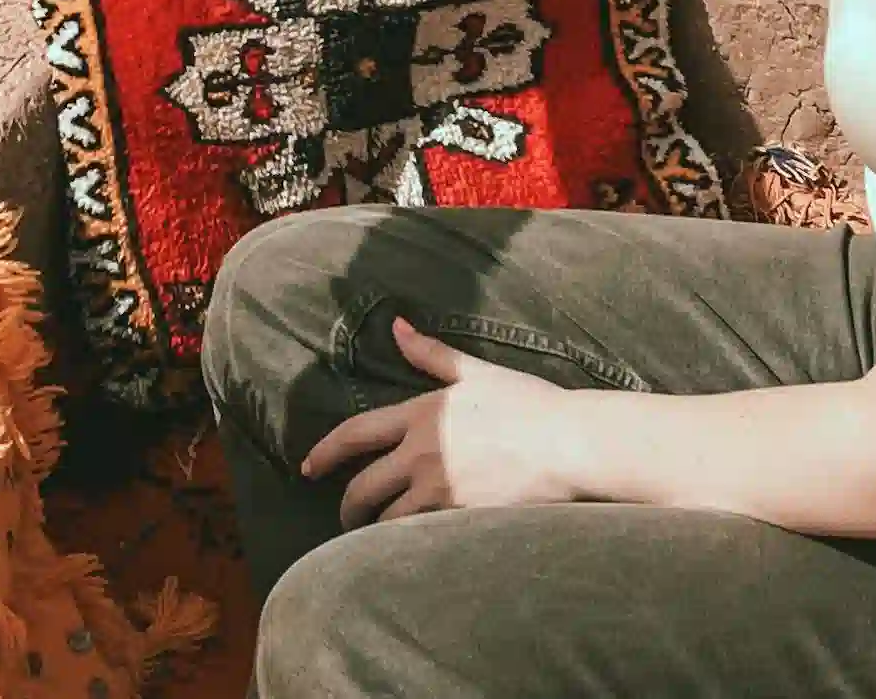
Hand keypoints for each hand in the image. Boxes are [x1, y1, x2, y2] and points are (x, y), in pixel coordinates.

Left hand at [300, 319, 588, 524]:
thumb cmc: (527, 403)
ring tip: (373, 534)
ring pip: (387, 518)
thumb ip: (432, 355)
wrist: (567, 442)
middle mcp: (422, 453)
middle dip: (347, 504)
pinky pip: (418, 537)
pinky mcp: (460, 517)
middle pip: (363, 486)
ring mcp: (440, 489)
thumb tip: (397, 326)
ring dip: (374, 528)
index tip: (308, 467)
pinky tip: (404, 548)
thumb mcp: (475, 372)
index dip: (326, 452)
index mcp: (421, 413)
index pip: (355, 433)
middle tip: (345, 514)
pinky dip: (405, 543)